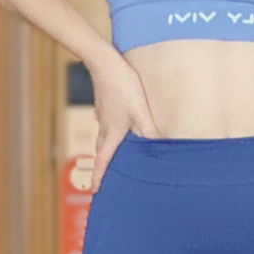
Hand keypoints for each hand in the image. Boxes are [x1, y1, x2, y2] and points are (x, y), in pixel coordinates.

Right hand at [89, 55, 159, 191]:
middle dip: (102, 166)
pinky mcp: (105, 107)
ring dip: (107, 151)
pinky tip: (121, 130)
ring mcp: (103, 116)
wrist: (104, 63)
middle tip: (104, 178)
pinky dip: (111, 135)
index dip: (99, 176)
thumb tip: (158, 146)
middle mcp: (104, 127)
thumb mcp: (140, 110)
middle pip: (102, 152)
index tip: (95, 191)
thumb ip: (149, 130)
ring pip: (104, 139)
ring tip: (116, 157)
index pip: (103, 160)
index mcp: (112, 132)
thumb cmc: (122, 86)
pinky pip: (107, 126)